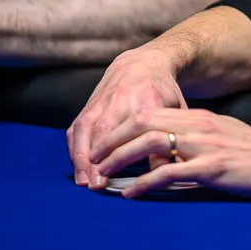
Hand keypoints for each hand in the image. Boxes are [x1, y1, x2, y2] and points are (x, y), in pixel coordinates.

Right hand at [68, 48, 186, 188]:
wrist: (142, 63)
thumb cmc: (162, 91)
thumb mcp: (176, 110)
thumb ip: (172, 138)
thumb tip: (168, 170)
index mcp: (147, 100)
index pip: (139, 129)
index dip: (133, 152)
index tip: (132, 177)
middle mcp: (121, 99)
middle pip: (106, 129)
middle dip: (99, 158)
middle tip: (98, 185)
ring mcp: (102, 101)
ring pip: (86, 128)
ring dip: (81, 156)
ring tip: (84, 182)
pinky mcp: (89, 104)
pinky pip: (76, 127)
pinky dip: (74, 148)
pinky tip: (78, 168)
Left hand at [90, 107, 250, 198]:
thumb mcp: (225, 138)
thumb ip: (198, 140)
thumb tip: (172, 153)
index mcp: (200, 118)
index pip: (149, 113)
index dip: (120, 128)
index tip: (102, 145)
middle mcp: (198, 125)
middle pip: (141, 122)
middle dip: (111, 140)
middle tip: (93, 160)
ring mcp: (205, 146)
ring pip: (150, 143)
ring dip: (120, 159)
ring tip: (104, 176)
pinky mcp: (213, 168)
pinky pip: (169, 172)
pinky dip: (144, 183)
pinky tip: (131, 195)